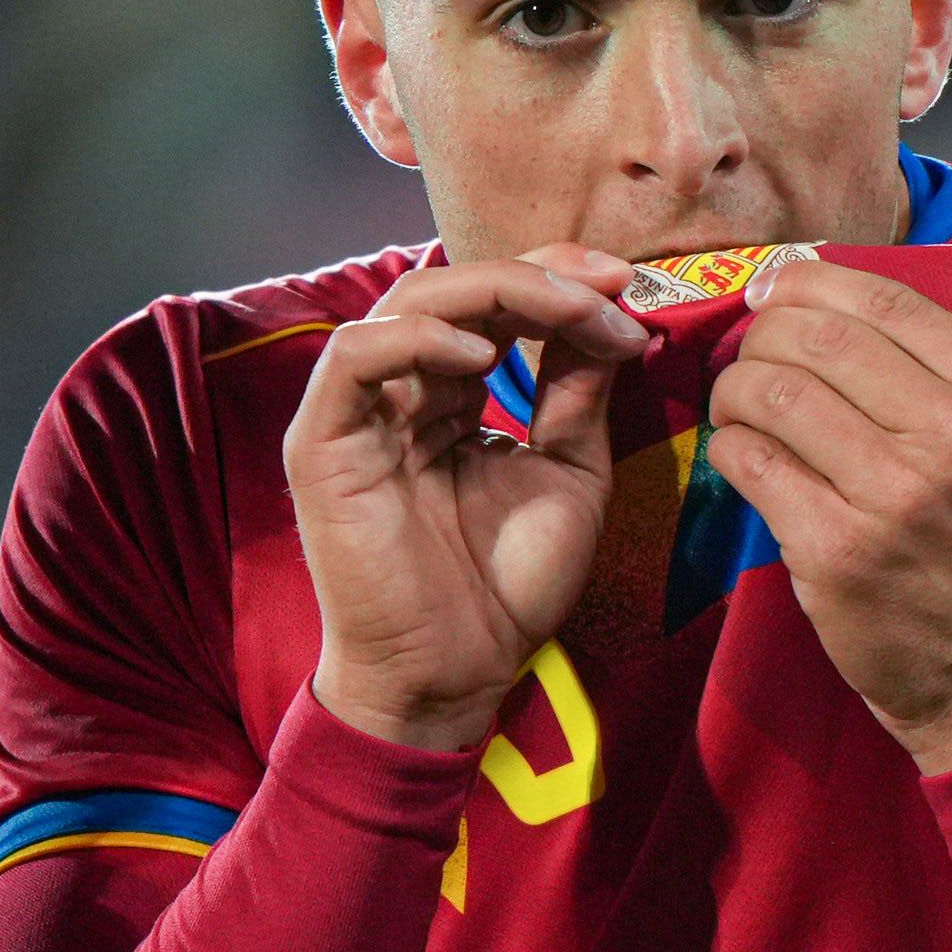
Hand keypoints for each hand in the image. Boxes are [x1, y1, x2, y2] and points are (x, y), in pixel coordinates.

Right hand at [286, 247, 650, 755]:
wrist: (457, 676)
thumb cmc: (507, 587)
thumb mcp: (569, 473)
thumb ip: (576, 393)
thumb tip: (610, 313)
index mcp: (452, 394)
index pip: (497, 304)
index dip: (560, 280)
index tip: (629, 288)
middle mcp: (402, 390)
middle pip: (457, 288)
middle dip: (540, 275)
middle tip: (608, 285)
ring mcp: (358, 412)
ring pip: (409, 303)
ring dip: (495, 292)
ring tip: (567, 309)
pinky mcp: (322, 442)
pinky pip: (354, 357)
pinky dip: (417, 340)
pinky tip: (482, 356)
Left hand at [705, 258, 951, 772]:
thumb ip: (934, 373)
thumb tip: (816, 295)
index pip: (884, 298)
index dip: (807, 283)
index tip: (773, 296)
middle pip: (813, 335)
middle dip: (759, 339)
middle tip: (749, 367)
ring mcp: (895, 494)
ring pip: (769, 391)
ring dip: (733, 394)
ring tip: (740, 416)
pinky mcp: (838, 550)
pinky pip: (748, 461)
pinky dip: (730, 451)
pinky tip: (745, 464)